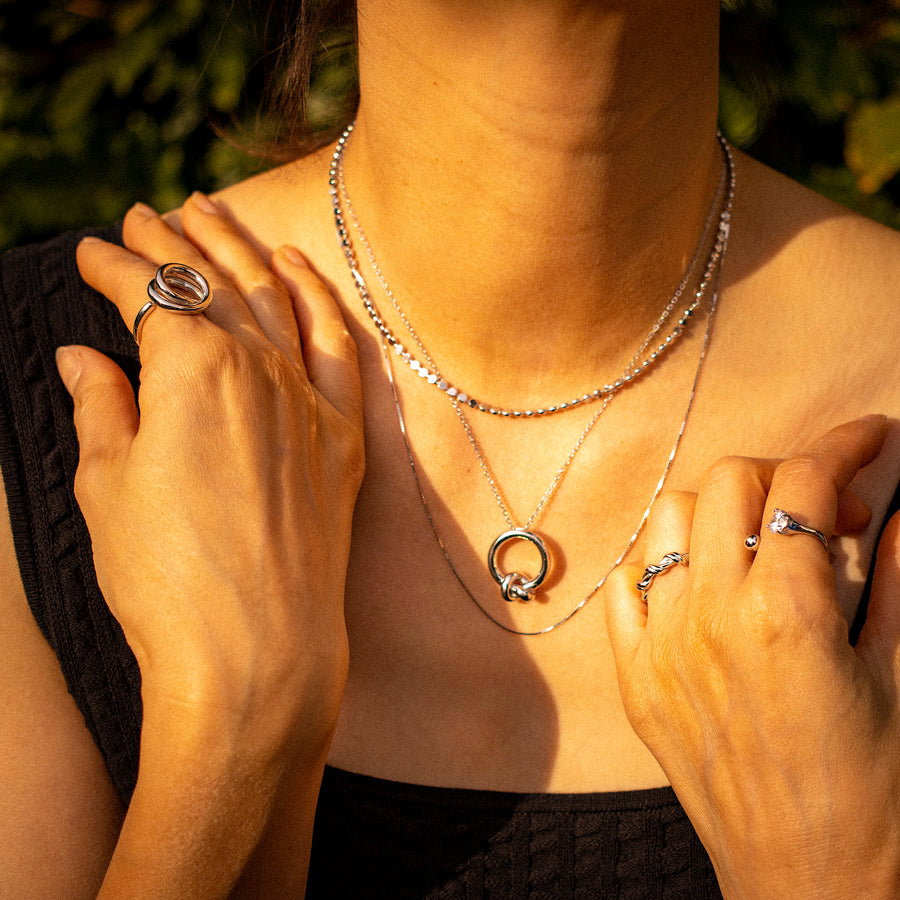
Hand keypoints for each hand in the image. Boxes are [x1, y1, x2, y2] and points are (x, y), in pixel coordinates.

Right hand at [59, 194, 363, 760]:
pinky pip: (337, 346)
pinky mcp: (342, 437)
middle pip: (214, 282)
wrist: (256, 651)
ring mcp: (308, 399)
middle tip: (145, 216)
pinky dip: (317, 298)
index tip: (91, 255)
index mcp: (191, 369)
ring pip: (275, 298)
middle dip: (175, 244)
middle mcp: (258, 368)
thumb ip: (102, 408)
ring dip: (241, 251)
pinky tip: (297, 269)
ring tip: (212, 215)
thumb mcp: (107, 488)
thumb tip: (82, 359)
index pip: (148, 295)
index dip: (114, 270)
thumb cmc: (166, 578)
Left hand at [605, 417, 899, 898]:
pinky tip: (701, 580)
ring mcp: (661, 642)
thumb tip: (895, 510)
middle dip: (783, 471)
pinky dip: (663, 563)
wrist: (811, 883)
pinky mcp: (634, 675)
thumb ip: (895, 579)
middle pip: (728, 483)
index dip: (842, 444)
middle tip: (827, 504)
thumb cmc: (875, 792)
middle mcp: (708, 614)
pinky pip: (627, 584)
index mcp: (784, 611)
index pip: (803, 485)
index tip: (869, 435)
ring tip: (763, 539)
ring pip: (670, 519)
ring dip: (721, 509)